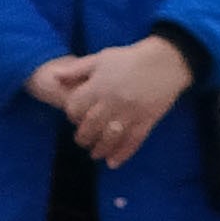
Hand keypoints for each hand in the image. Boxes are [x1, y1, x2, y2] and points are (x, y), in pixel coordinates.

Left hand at [30, 34, 192, 162]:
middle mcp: (112, 102)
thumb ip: (76, 70)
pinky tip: (113, 162)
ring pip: (109, 138)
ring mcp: (130, 114)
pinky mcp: (145, 121)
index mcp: (99, 86)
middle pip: (90, 127)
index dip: (72, 115)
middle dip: (82, 137)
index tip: (74, 118)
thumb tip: (55, 77)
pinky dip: (121, 154)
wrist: (164, 61)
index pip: (76, 108)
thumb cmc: (129, 58)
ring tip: (95, 154)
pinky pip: (132, 142)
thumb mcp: (100, 58)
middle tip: (82, 141)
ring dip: (99, 150)